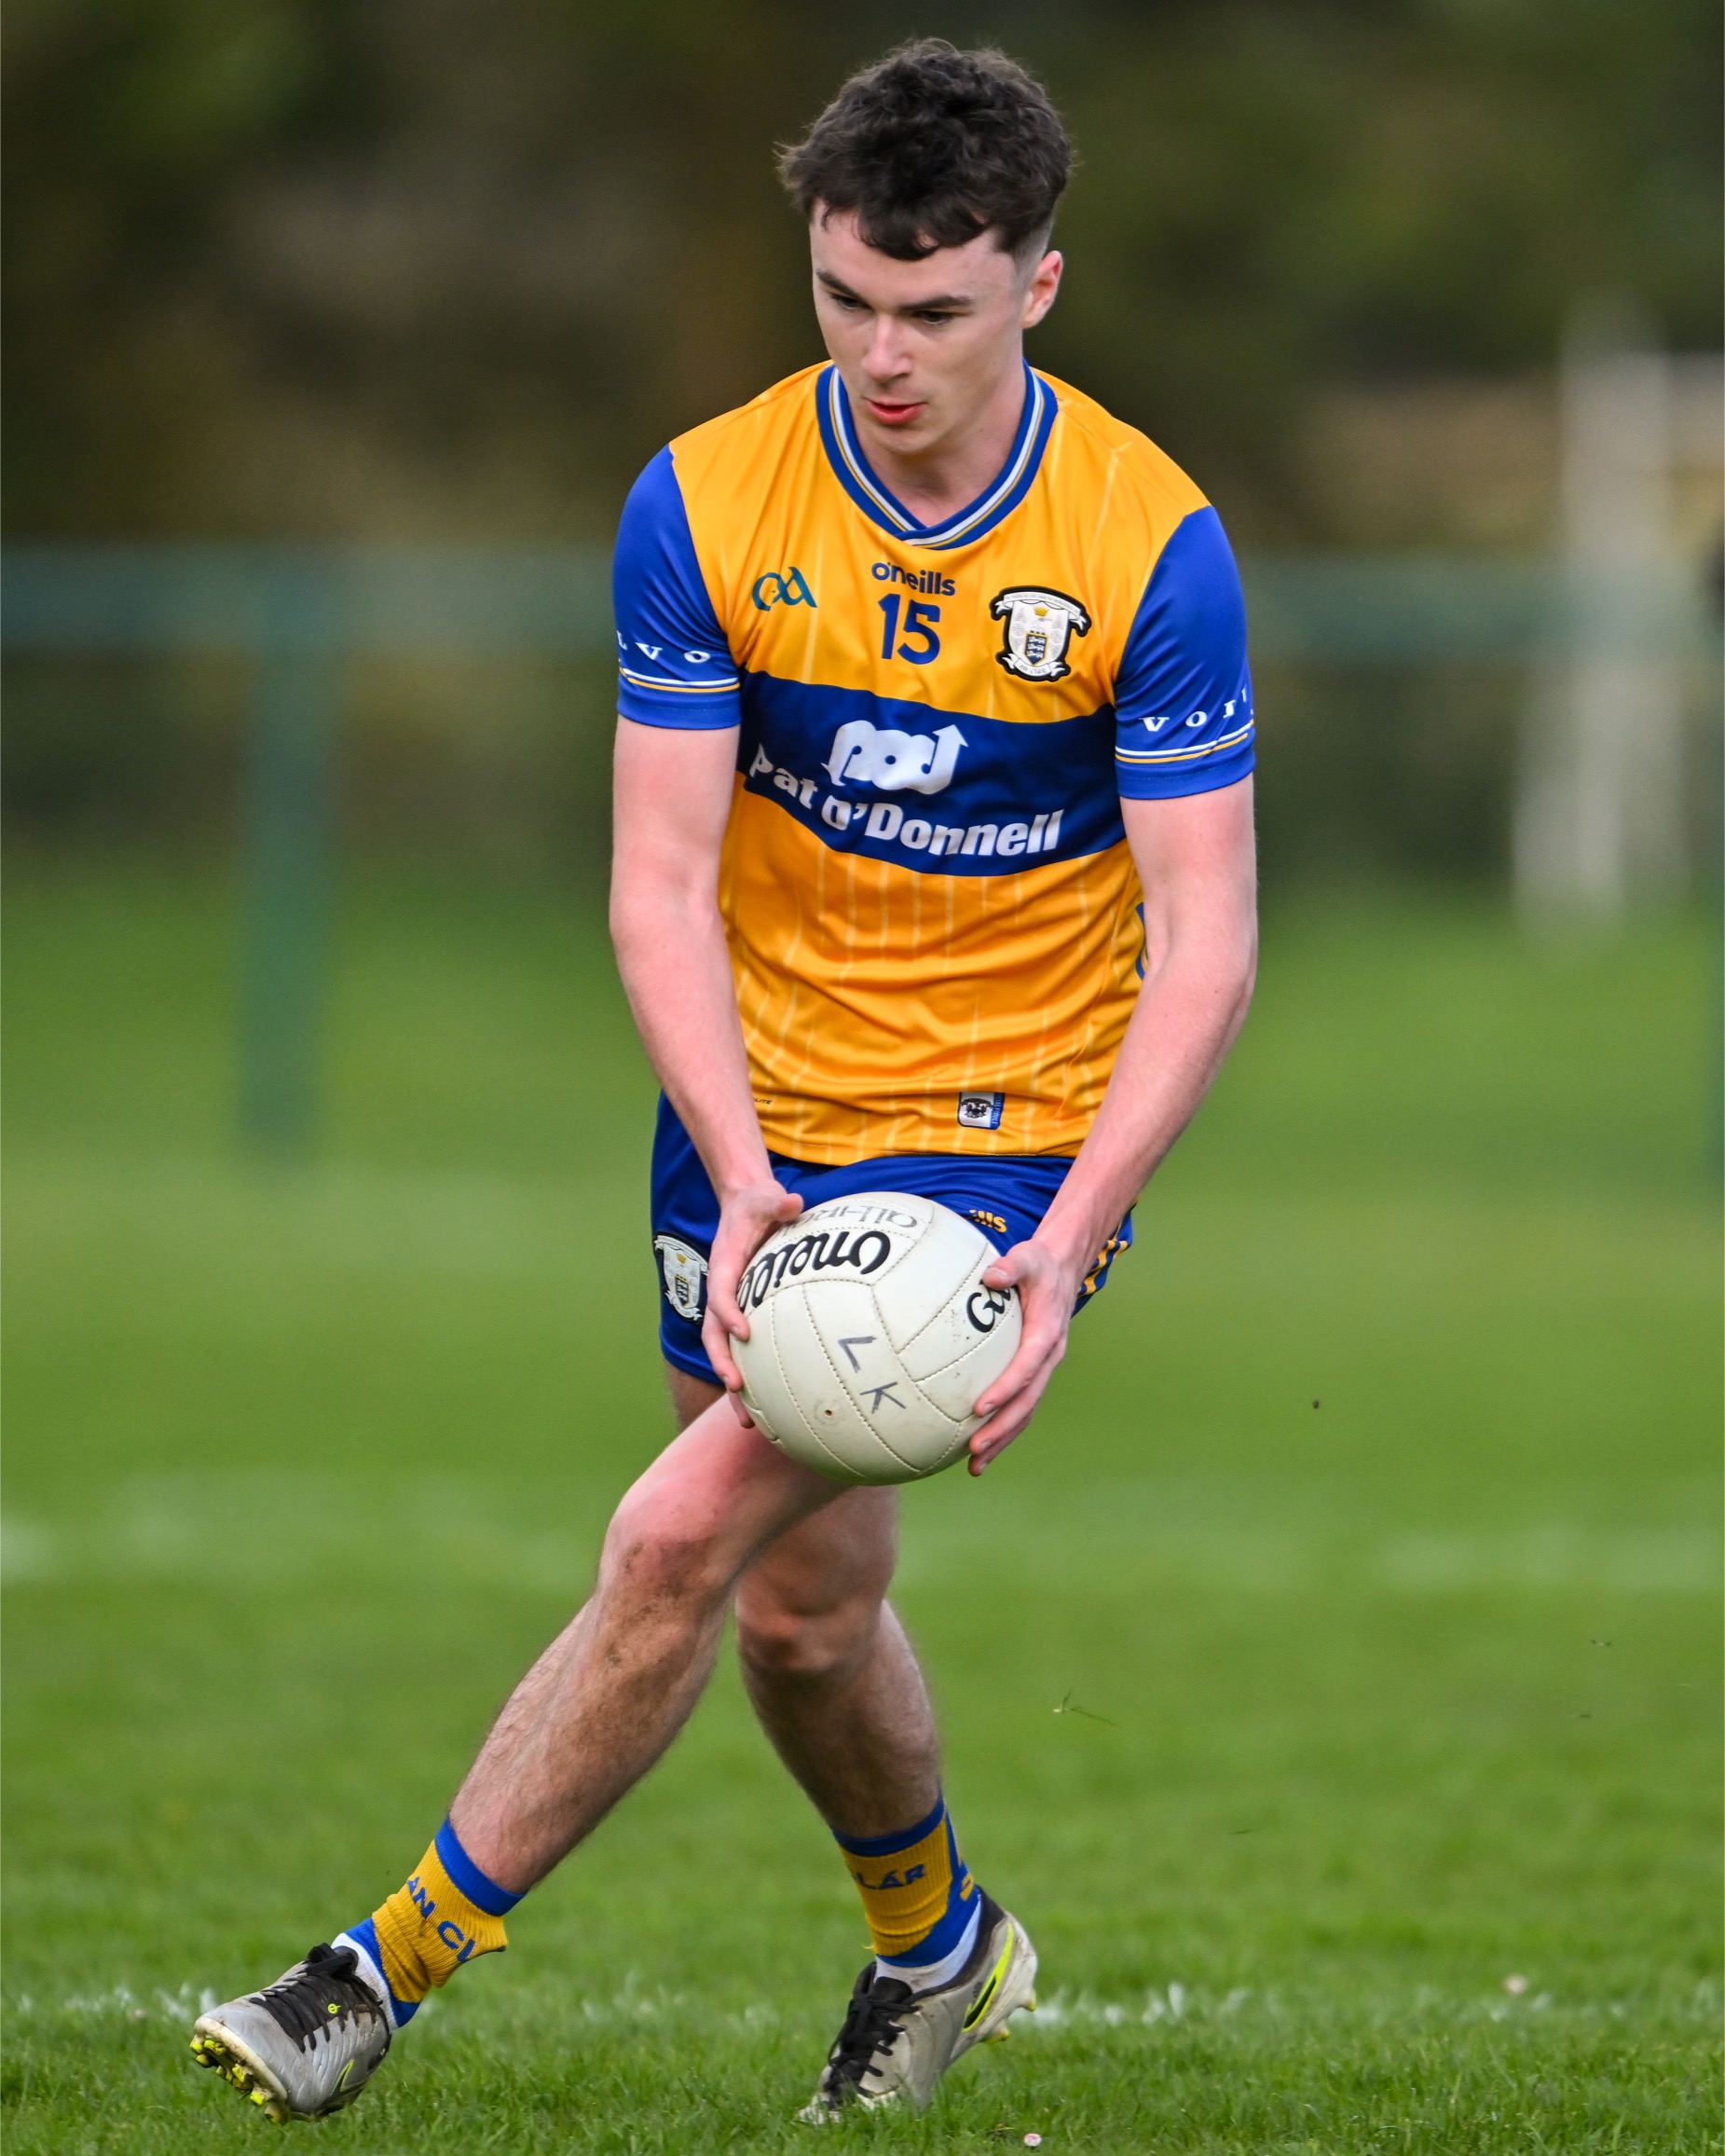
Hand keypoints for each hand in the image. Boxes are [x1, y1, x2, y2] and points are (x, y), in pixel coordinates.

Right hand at [701, 1177, 803, 1412]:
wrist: (745, 1207)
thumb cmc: (758, 1203)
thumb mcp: (767, 1197)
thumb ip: (777, 1201)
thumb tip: (793, 1201)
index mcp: (724, 1265)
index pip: (720, 1294)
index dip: (728, 1312)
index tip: (744, 1332)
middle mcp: (722, 1291)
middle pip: (714, 1336)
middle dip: (723, 1365)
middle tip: (738, 1390)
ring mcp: (731, 1307)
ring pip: (726, 1352)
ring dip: (734, 1387)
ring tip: (749, 1422)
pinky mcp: (744, 1314)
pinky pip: (744, 1351)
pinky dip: (753, 1377)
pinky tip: (772, 1407)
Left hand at [965, 1236, 1084, 1472]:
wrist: (1063, 1269)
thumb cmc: (1039, 1263)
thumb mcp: (1028, 1256)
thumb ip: (1010, 1266)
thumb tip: (990, 1275)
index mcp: (1047, 1334)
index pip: (1026, 1367)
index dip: (1005, 1389)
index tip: (980, 1407)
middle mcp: (1048, 1357)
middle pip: (1027, 1401)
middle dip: (1002, 1429)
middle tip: (975, 1449)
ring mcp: (1043, 1369)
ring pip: (1025, 1411)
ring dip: (1003, 1440)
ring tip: (975, 1466)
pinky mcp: (1034, 1372)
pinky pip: (1020, 1405)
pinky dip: (1003, 1429)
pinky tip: (977, 1448)